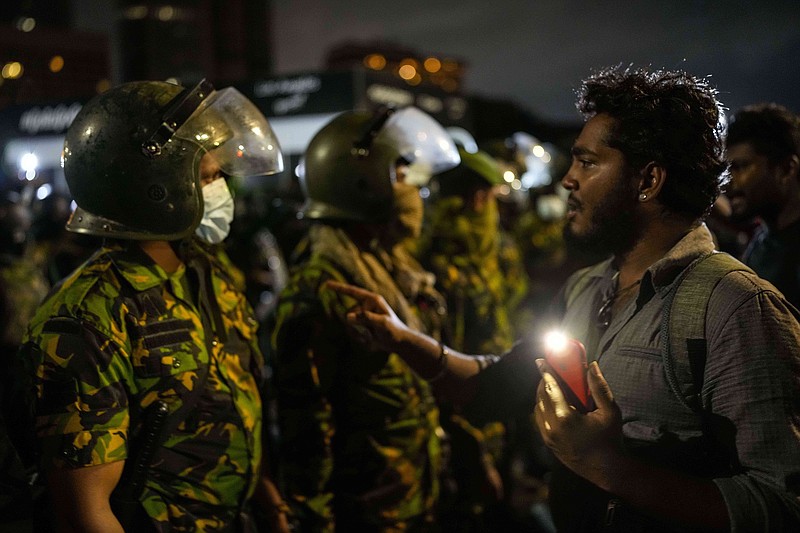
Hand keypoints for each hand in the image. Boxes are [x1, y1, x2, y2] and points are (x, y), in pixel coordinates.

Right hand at [323, 280, 410, 352]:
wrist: (399, 342)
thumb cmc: (394, 330)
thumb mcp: (382, 323)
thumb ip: (365, 318)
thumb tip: (347, 317)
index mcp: (372, 300)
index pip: (352, 292)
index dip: (338, 288)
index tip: (326, 284)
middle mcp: (366, 305)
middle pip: (349, 313)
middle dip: (356, 325)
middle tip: (371, 332)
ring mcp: (363, 315)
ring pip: (348, 322)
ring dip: (357, 332)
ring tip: (371, 337)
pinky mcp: (362, 324)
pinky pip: (351, 329)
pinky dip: (357, 336)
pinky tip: (368, 339)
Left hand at [533, 359, 623, 487]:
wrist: (606, 470)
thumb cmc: (610, 440)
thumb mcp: (610, 411)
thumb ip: (600, 387)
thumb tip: (592, 366)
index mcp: (565, 418)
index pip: (550, 388)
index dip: (545, 372)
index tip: (540, 360)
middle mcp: (552, 427)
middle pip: (541, 396)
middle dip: (544, 381)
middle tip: (551, 371)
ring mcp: (548, 437)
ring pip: (538, 408)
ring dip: (543, 395)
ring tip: (552, 386)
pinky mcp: (548, 443)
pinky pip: (540, 420)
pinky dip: (543, 408)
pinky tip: (553, 403)